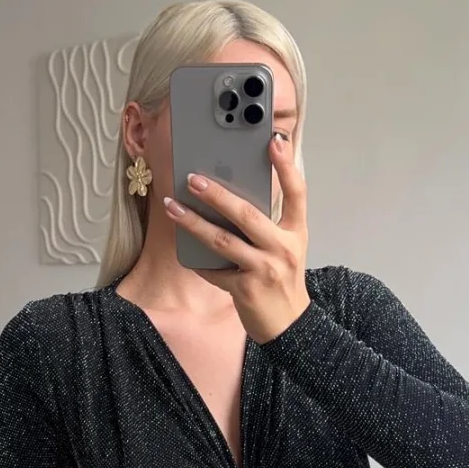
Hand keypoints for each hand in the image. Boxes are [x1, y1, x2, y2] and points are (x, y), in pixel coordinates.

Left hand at [162, 131, 310, 343]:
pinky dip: (197, 260)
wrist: (289, 326)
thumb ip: (267, 223)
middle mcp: (283, 248)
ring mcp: (265, 270)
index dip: (286, 166)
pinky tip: (181, 247)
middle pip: (247, 215)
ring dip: (193, 223)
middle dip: (217, 195)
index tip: (274, 141)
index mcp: (296, 232)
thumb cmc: (282, 280)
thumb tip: (230, 195)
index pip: (297, 193)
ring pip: (222, 241)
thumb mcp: (286, 247)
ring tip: (172, 207)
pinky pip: (214, 270)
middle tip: (193, 179)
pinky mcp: (246, 290)